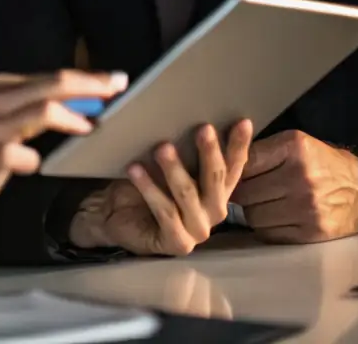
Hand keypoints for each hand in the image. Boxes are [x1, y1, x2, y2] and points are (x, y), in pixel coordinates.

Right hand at [0, 70, 127, 219]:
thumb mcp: (8, 118)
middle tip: (118, 88)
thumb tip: (85, 101)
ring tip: (92, 126)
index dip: (89, 77)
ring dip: (72, 117)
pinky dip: (32, 157)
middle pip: (53, 85)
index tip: (117, 80)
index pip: (54, 77)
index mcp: (5, 87)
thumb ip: (39, 107)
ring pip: (41, 111)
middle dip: (91, 86)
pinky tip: (37, 164)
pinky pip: (17, 152)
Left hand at [67, 119, 251, 255]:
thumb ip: (187, 148)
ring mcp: (197, 230)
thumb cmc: (146, 181)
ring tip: (162, 147)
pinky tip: (135, 169)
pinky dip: (149, 188)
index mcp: (218, 190)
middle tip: (203, 128)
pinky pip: (164, 211)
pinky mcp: (177, 243)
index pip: (234, 166)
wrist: (115, 213)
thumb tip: (194, 115)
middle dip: (210, 152)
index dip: (239, 145)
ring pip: (188, 194)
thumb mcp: (171, 161)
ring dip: (174, 169)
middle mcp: (213, 211)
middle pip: (216, 179)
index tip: (242, 122)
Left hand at [232, 130, 357, 243]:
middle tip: (245, 191)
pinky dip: (267, 227)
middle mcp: (300, 176)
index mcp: (294, 147)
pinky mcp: (312, 231)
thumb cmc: (322, 163)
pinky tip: (277, 216)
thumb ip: (263, 151)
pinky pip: (269, 233)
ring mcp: (307, 207)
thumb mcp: (296, 144)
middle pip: (245, 192)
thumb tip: (222, 161)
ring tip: (263, 203)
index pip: (244, 161)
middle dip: (241, 193)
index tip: (229, 173)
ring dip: (253, 211)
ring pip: (253, 216)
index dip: (232, 170)